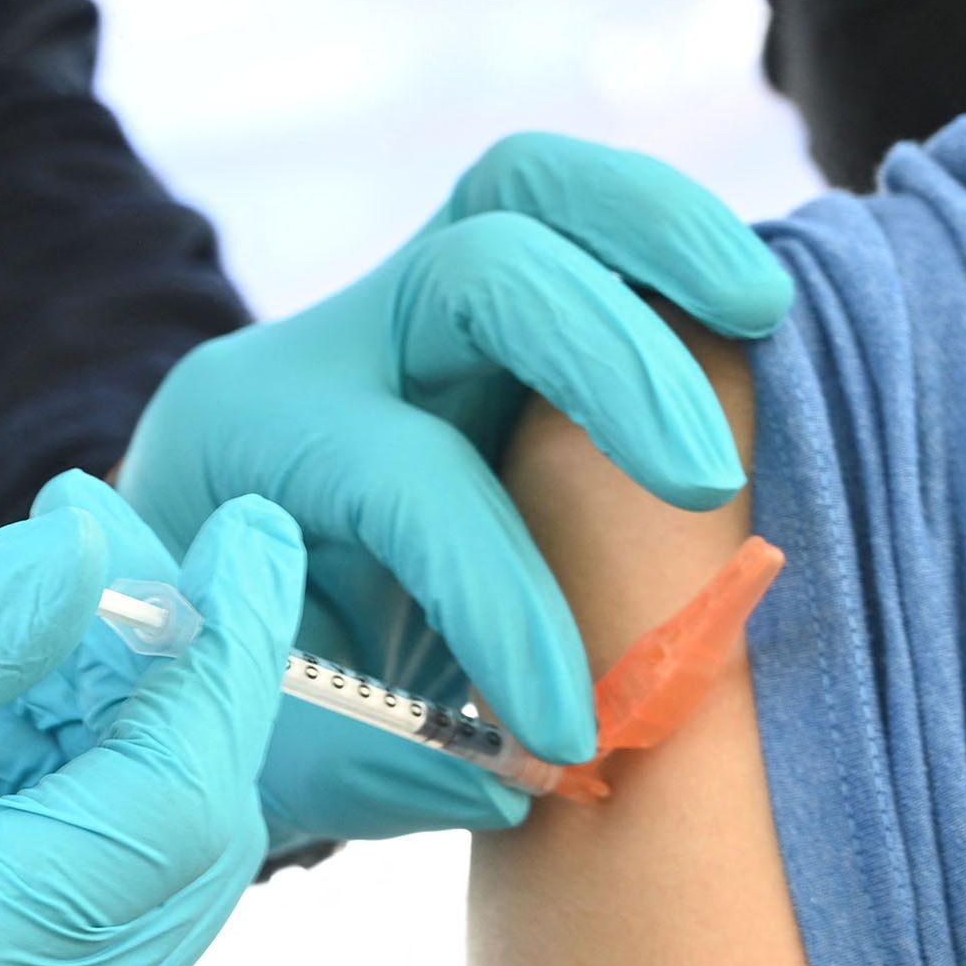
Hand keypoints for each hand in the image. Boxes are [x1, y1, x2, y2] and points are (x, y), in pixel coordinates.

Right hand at [0, 493, 304, 965]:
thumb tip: (99, 551)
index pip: (170, 807)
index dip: (221, 655)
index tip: (251, 527)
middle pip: (191, 861)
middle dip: (176, 694)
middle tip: (114, 557)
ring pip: (158, 903)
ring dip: (125, 758)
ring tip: (23, 651)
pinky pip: (104, 948)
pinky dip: (85, 832)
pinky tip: (2, 749)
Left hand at [113, 137, 789, 852]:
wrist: (198, 600)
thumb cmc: (233, 682)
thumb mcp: (255, 750)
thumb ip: (367, 769)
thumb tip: (509, 775)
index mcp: (257, 440)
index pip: (405, 478)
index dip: (504, 600)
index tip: (576, 727)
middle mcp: (333, 343)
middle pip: (473, 270)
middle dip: (605, 363)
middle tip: (702, 480)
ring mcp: (413, 300)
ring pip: (530, 190)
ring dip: (661, 232)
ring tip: (767, 310)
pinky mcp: (490, 300)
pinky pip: (582, 223)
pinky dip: (672, 249)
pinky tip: (755, 318)